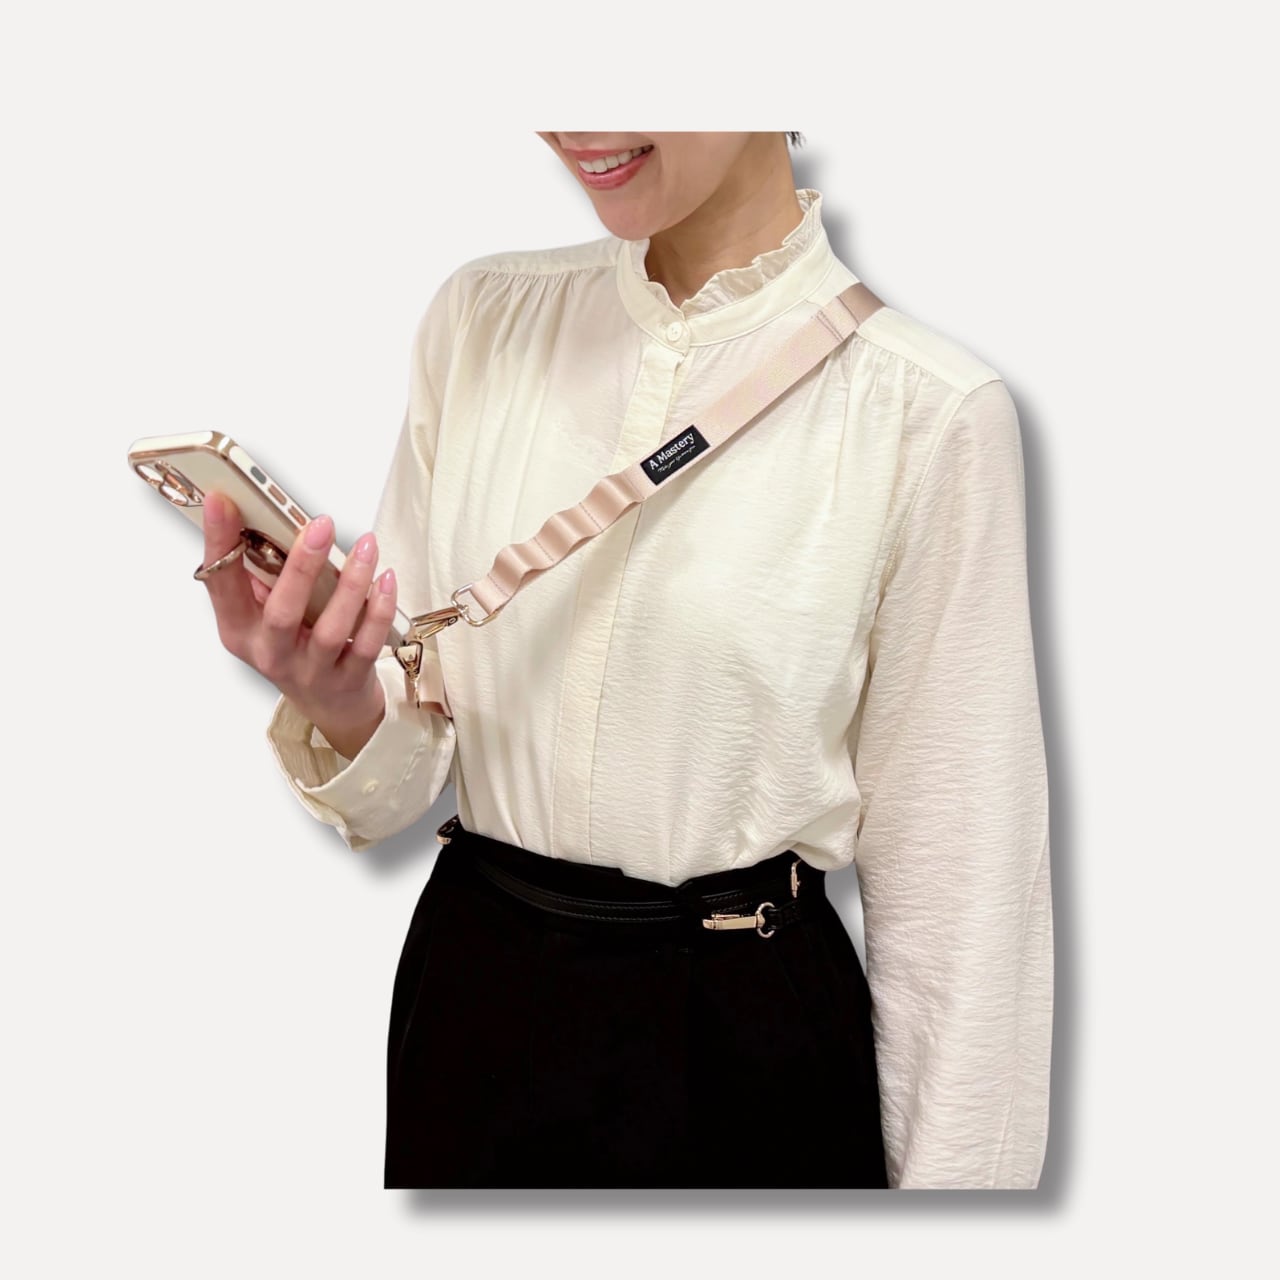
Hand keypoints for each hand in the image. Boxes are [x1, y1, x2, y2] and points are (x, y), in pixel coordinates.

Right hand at [198, 490, 397, 760]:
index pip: (220, 584)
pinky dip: (380, 609)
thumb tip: (264, 516)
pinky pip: (366, 643)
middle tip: (319, 524)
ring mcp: (310, 671)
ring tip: (366, 545)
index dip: (218, 542)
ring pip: (330, 628)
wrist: (330, 706)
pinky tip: (386, 579)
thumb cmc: (295, 647)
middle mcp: (270, 654)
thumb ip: (263, 575)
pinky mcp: (348, 680)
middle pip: (281, 612)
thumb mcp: (265, 615)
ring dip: (351, 583)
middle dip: (301, 566)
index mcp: (240, 630)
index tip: (221, 501)